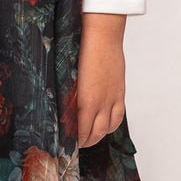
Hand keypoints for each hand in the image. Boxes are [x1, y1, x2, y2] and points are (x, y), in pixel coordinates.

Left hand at [76, 12, 126, 147]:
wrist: (102, 35)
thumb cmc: (81, 50)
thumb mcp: (68, 75)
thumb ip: (67, 95)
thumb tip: (61, 110)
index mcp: (84, 100)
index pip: (79, 130)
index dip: (72, 141)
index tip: (65, 144)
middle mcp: (100, 102)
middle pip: (94, 133)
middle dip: (84, 142)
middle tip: (74, 145)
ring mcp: (112, 98)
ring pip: (107, 128)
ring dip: (97, 137)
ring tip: (88, 139)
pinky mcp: (120, 92)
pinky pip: (118, 117)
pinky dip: (110, 127)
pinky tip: (104, 128)